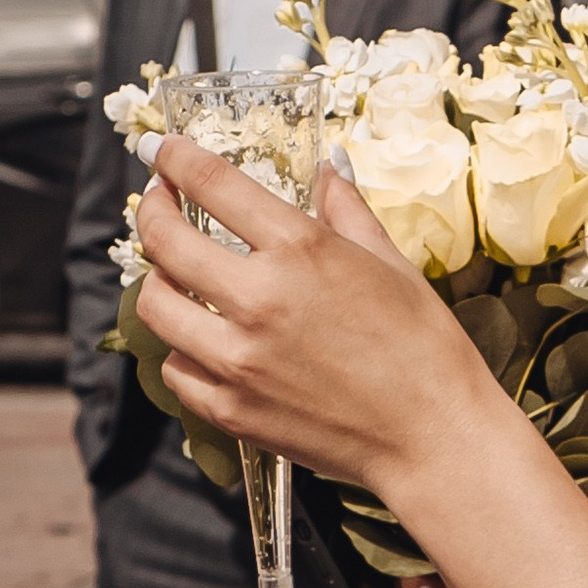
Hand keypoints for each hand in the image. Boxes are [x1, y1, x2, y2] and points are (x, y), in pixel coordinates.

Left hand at [132, 135, 481, 497]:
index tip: (162, 150)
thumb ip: (346, 211)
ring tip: (176, 276)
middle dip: (152, 210)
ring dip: (159, 281)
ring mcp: (238, 359)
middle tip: (159, 204)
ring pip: (156, 305)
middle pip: (164, 240)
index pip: (211, 183)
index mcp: (301, 249)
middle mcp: (259, 299)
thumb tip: (329, 168)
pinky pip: (176, 368)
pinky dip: (182, 349)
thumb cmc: (426, 350)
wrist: (434, 437)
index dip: (174, 156)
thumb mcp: (392, 264)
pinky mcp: (231, 409)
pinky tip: (203, 341)